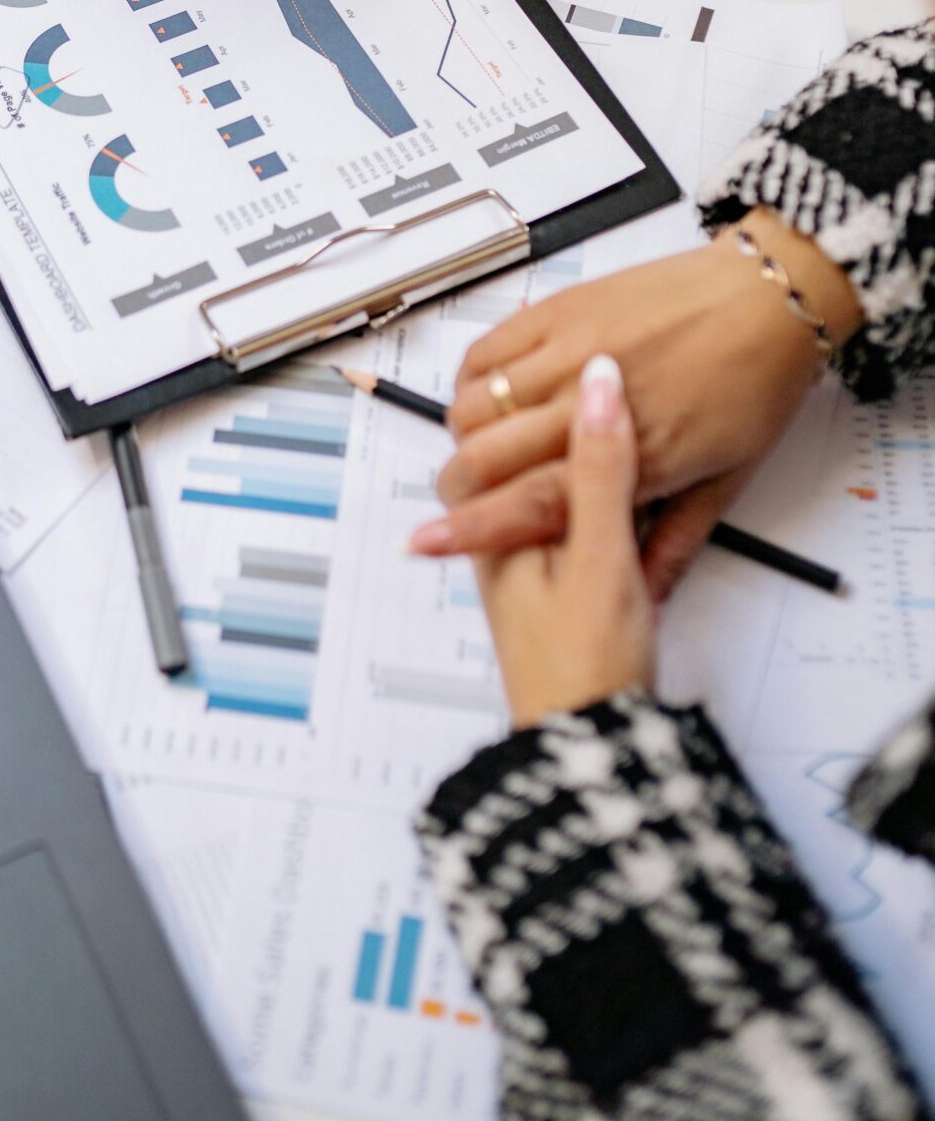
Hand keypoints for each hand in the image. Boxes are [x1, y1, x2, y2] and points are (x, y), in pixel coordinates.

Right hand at [413, 212, 860, 597]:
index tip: (429, 543)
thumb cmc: (756, 385)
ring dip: (464, 430)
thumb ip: (675, 542)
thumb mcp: (726, 481)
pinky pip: (488, 347)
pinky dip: (472, 376)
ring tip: (481, 441)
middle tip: (459, 492)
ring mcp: (571, 352)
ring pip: (475, 401)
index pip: (529, 505)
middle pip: (486, 455)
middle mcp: (591, 408)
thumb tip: (647, 593)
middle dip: (457, 482)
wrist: (769, 299)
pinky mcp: (563, 311)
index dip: (470, 530)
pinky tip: (490, 390)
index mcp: (635, 463)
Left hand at [469, 355, 655, 728]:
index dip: (518, 401)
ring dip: (580, 471)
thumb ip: (600, 470)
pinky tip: (637, 503)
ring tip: (622, 431)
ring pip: (550, 499)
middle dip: (547, 432)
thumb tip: (598, 385)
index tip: (563, 364)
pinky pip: (577, 533)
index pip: (484, 445)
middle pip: (518, 469)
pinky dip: (601, 508)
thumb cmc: (587, 668)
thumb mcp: (602, 556)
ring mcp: (536, 578)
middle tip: (595, 384)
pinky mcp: (570, 600)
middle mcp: (505, 551)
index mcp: (496, 531)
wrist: (600, 756)